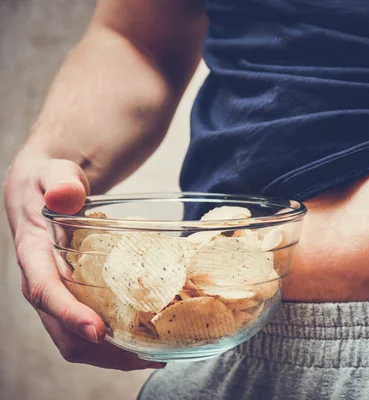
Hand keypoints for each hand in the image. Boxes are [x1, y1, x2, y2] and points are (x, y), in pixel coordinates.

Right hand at [4, 153, 162, 369]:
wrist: (45, 189)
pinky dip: (114, 342)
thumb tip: (66, 196)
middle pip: (61, 330)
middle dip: (98, 350)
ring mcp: (58, 294)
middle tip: (141, 356)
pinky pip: (88, 327)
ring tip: (151, 356)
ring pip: (74, 339)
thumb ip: (60, 181)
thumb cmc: (52, 181)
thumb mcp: (55, 173)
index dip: (69, 314)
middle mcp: (42, 282)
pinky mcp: (74, 296)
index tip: (97, 331)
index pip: (45, 291)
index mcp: (34, 255)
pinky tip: (144, 341)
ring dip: (109, 354)